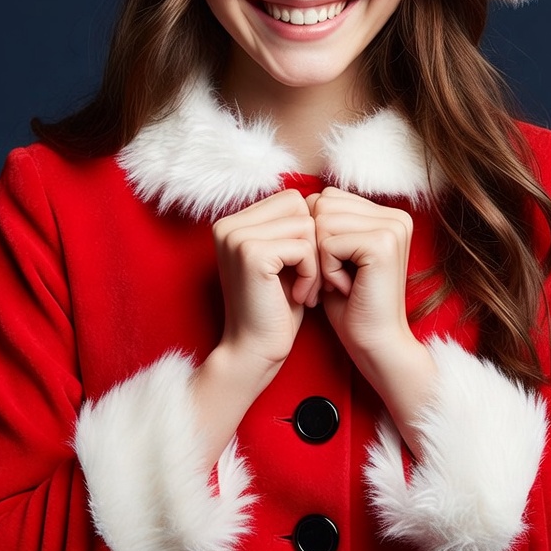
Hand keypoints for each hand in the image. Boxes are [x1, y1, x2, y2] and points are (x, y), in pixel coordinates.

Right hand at [212, 188, 319, 371]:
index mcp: (233, 222)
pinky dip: (311, 273)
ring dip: (314, 260)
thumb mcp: (283, 260)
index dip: (307, 232)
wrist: (255, 352)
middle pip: (298, 205)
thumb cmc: (275, 309)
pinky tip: (299, 296)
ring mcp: (237, 237)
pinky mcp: (251, 253)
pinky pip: (303, 247)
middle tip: (308, 279)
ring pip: (304, 225)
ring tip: (303, 290)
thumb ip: (290, 227)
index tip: (304, 267)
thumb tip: (321, 198)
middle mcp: (229, 224)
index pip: (291, 200)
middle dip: (312, 242)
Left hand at [310, 187, 435, 452]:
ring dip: (321, 259)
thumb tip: (303, 198)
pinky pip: (327, 242)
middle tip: (334, 279)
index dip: (316, 234)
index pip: (326, 198)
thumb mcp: (335, 254)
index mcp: (387, 214)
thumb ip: (326, 222)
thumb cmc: (350, 304)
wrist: (374, 345)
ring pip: (322, 222)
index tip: (332, 267)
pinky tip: (345, 288)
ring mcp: (392, 227)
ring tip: (341, 283)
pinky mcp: (382, 244)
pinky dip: (326, 269)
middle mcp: (395, 215)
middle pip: (322, 205)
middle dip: (316, 245)